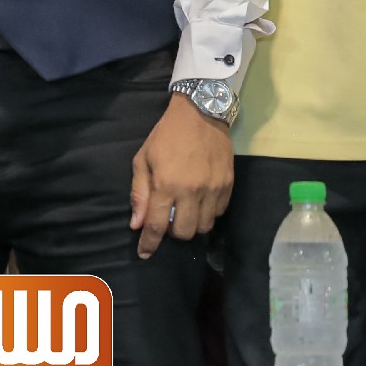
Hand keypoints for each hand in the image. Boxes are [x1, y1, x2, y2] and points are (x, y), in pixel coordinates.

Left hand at [130, 94, 232, 259]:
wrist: (201, 112)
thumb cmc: (166, 135)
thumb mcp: (143, 159)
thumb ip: (140, 193)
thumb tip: (137, 224)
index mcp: (167, 184)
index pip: (158, 226)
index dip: (150, 243)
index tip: (145, 253)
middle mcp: (192, 191)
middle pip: (185, 233)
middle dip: (173, 232)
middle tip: (168, 218)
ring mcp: (213, 189)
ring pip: (204, 227)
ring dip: (191, 224)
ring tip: (185, 210)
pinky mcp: (228, 185)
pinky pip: (219, 213)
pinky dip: (208, 214)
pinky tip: (200, 201)